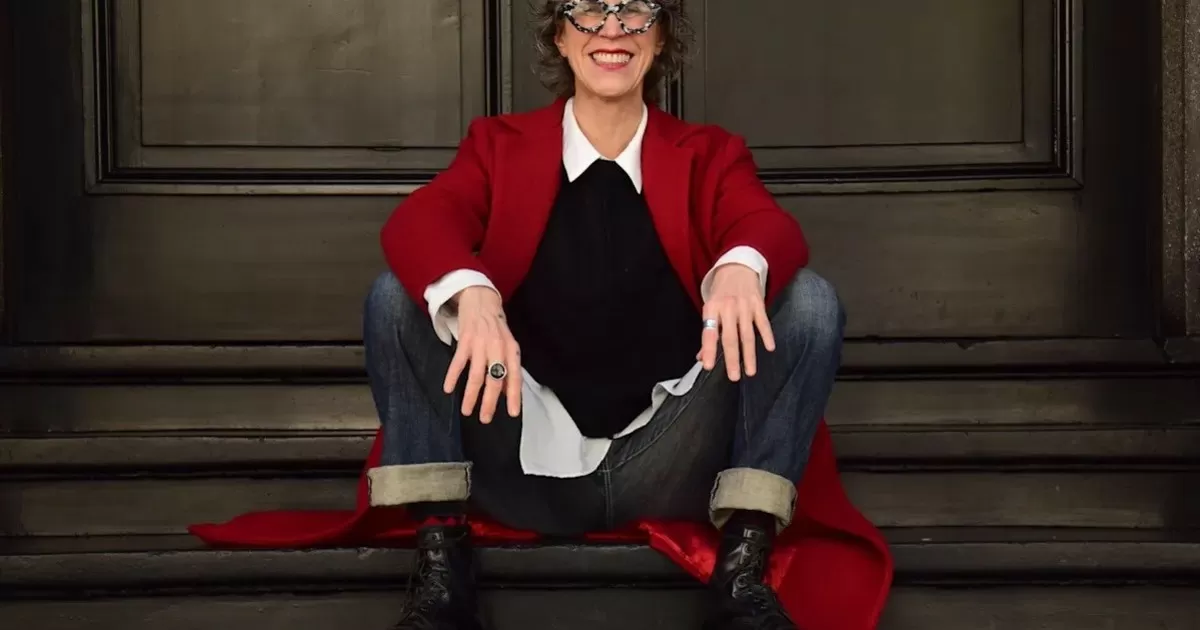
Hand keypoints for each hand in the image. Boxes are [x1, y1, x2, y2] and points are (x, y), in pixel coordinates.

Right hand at [442, 286, 520, 422]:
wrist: (481, 299)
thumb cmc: (496, 326)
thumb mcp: (507, 345)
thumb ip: (508, 367)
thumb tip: (506, 392)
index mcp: (511, 350)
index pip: (515, 377)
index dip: (513, 396)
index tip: (511, 413)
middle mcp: (498, 347)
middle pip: (495, 380)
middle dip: (489, 402)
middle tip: (485, 418)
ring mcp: (481, 343)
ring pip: (477, 375)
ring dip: (471, 395)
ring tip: (466, 410)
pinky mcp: (465, 339)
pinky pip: (458, 362)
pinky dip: (453, 377)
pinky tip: (448, 389)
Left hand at [698, 264, 774, 380]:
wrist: (737, 267)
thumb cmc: (721, 292)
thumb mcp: (710, 308)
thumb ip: (708, 332)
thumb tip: (702, 357)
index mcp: (712, 308)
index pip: (709, 333)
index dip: (708, 350)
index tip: (708, 366)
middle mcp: (728, 307)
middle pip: (730, 337)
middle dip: (732, 359)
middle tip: (734, 377)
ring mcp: (744, 306)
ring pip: (747, 334)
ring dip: (749, 354)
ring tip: (750, 371)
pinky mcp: (758, 304)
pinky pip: (763, 323)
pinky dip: (767, 335)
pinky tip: (769, 348)